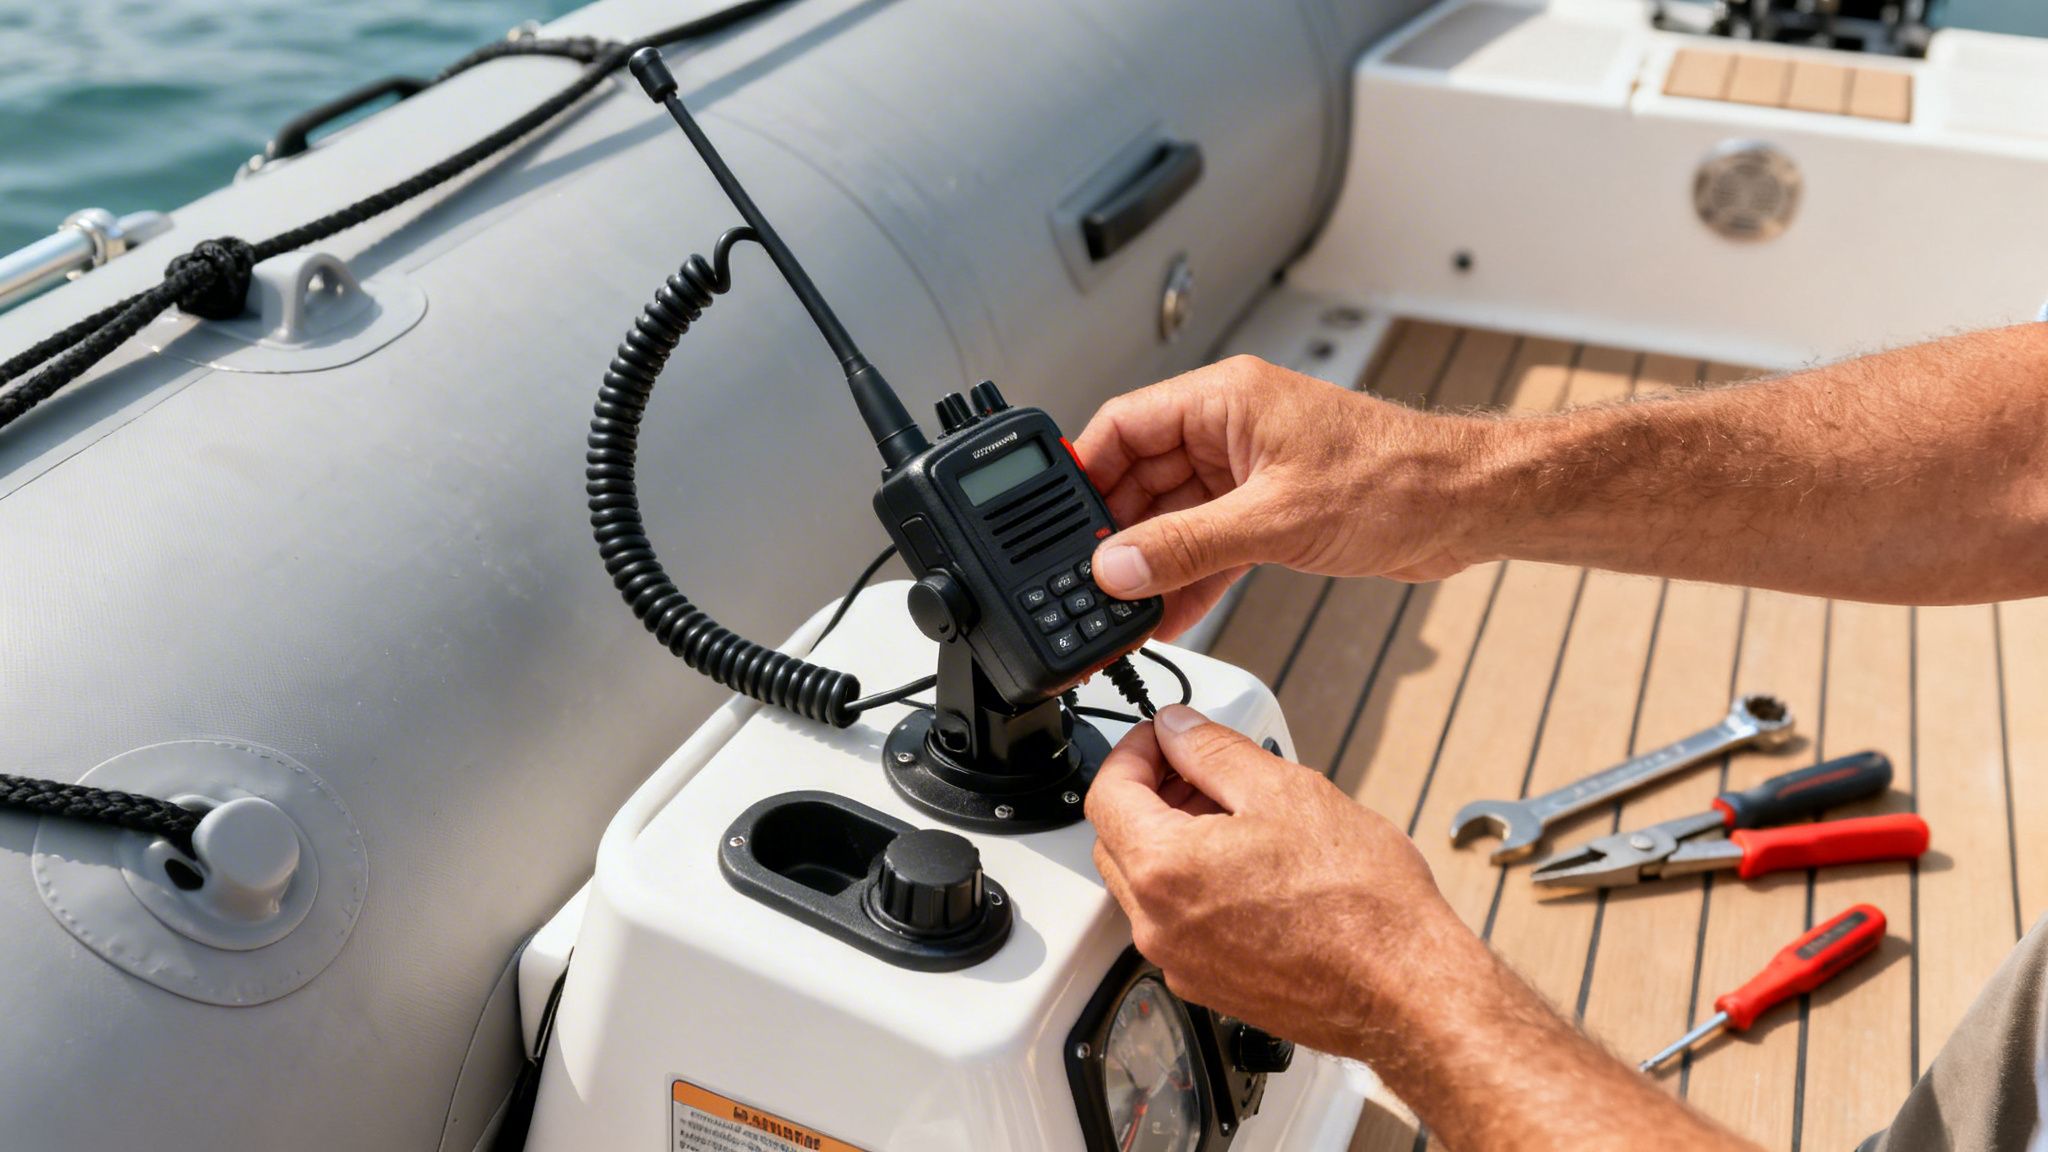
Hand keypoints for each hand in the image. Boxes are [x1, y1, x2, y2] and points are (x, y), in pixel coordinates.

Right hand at [1075, 355, 1479, 637]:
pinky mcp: (1270, 512)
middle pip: (1141, 478)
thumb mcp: (1275, 519)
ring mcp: (1249, 472)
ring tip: (1122, 609)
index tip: (1054, 523)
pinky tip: (1168, 614)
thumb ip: (1186, 546)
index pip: (1123, 425)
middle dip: (1115, 534)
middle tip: (1089, 582)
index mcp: (1224, 400)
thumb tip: (1118, 566)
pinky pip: (1208, 544)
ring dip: (1151, 565)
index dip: (1082, 474)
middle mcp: (1230, 429)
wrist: (1466, 506)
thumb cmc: (1397, 478)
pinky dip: (1189, 578)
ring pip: (1173, 519)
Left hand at [1086, 705, 1467, 1058]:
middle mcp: (1159, 926)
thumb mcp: (1285, 791)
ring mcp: (1182, 962)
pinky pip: (1179, 922)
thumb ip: (1214, 751)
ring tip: (1237, 811)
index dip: (1134, 750)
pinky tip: (1250, 862)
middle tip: (1199, 766)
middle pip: (1118, 840)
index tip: (1163, 735)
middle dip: (1151, 792)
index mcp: (1164, 870)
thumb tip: (1178, 729)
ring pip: (1149, 883)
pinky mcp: (1211, 985)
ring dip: (1174, 837)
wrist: (1407, 990)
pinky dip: (1196, 882)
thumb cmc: (1361, 904)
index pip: (1108, 793)